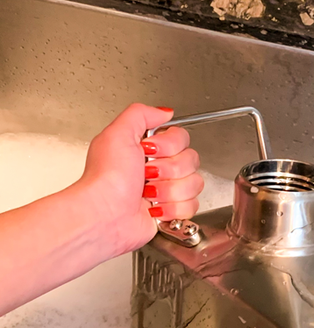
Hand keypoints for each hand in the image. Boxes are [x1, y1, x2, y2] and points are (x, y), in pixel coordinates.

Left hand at [77, 103, 203, 257]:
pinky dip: (172, 209)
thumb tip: (164, 112)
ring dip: (169, 191)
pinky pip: (191, 206)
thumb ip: (141, 114)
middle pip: (192, 161)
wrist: (104, 215)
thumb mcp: (117, 133)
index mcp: (148, 148)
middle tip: (147, 175)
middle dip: (169, 170)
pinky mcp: (171, 212)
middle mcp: (158, 168)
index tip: (149, 151)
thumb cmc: (107, 178)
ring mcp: (166, 191)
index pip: (182, 137)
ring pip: (194, 184)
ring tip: (147, 195)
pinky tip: (154, 209)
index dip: (170, 146)